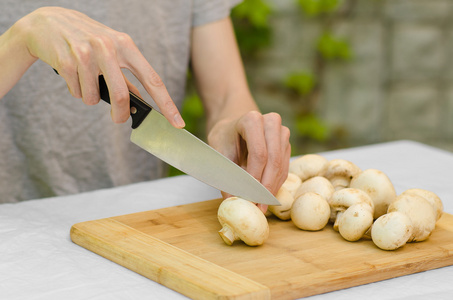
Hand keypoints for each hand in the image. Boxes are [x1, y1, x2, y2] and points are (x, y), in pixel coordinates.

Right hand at [16, 7, 183, 126]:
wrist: (48, 23)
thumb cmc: (87, 40)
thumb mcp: (112, 51)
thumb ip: (128, 75)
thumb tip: (143, 102)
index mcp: (126, 45)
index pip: (153, 79)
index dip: (167, 104)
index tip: (177, 123)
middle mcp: (108, 46)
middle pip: (122, 95)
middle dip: (121, 114)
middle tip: (118, 119)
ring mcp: (86, 53)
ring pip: (93, 98)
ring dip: (89, 97)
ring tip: (84, 80)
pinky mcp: (66, 60)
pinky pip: (76, 92)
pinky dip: (75, 90)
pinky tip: (71, 73)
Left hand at [208, 111, 290, 212]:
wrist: (233, 127)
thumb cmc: (224, 138)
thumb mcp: (219, 151)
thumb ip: (225, 173)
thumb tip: (232, 199)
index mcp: (252, 119)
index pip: (259, 153)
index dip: (255, 177)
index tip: (249, 196)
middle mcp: (271, 123)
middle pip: (274, 160)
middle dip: (266, 186)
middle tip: (258, 206)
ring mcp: (282, 133)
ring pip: (281, 166)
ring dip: (271, 188)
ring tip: (260, 205)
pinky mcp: (286, 145)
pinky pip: (284, 168)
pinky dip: (275, 184)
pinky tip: (265, 196)